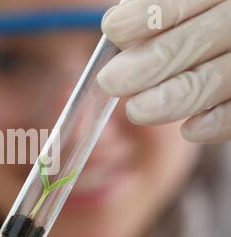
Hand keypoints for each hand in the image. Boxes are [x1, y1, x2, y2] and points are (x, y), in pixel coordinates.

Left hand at [98, 0, 230, 142]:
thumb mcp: (186, 9)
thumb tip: (117, 30)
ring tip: (136, 111)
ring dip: (173, 99)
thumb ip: (158, 13)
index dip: (150, 13)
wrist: (228, 44)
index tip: (113, 28)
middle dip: (150, 63)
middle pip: (195, 42)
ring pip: (213, 79)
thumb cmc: (197, 26)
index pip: (183, 1)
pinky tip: (189, 131)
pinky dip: (217, 122)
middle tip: (111, 81)